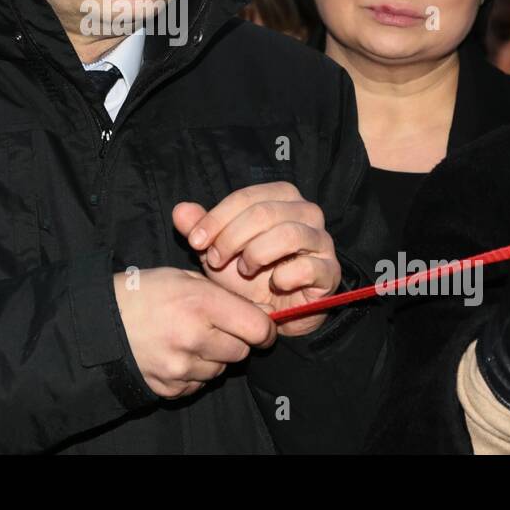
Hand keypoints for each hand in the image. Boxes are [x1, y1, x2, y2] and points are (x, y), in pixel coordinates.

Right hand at [113, 267, 275, 399]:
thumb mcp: (182, 278)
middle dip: (234, 340)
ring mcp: (180, 367)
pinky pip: (198, 385)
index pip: (257, 328)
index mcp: (200, 303)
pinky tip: (174, 354)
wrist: (98, 322)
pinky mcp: (169, 388)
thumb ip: (222, 294)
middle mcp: (193, 338)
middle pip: (241, 352)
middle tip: (214, 327)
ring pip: (220, 370)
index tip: (261, 327)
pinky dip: (193, 373)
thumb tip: (260, 313)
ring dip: (212, 357)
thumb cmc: (142, 293)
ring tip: (188, 338)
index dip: (264, 328)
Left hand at [172, 181, 339, 336]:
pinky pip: (308, 267)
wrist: (272, 312)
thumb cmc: (247, 275)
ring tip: (244, 270)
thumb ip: (199, 229)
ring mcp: (321, 241)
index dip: (216, 218)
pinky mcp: (329, 271)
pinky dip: (284, 275)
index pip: (246, 197)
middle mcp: (306, 212)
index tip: (195, 241)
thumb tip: (179, 210)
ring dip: (256, 254)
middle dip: (232, 237)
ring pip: (288, 233)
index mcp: (280, 197)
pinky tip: (274, 283)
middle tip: (215, 260)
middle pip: (264, 213)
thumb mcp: (217, 250)